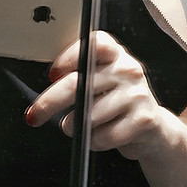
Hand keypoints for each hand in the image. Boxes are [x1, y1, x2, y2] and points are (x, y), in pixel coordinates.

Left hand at [25, 30, 169, 158]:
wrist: (151, 129)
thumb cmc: (116, 102)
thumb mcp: (101, 80)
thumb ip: (79, 73)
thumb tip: (49, 82)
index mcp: (115, 54)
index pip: (93, 44)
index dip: (69, 57)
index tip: (52, 74)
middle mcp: (128, 69)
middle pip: (78, 84)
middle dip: (49, 102)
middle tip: (34, 114)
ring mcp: (137, 94)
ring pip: (88, 116)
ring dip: (73, 126)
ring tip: (79, 126)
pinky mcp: (142, 120)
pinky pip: (102, 136)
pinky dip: (92, 142)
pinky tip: (97, 136)